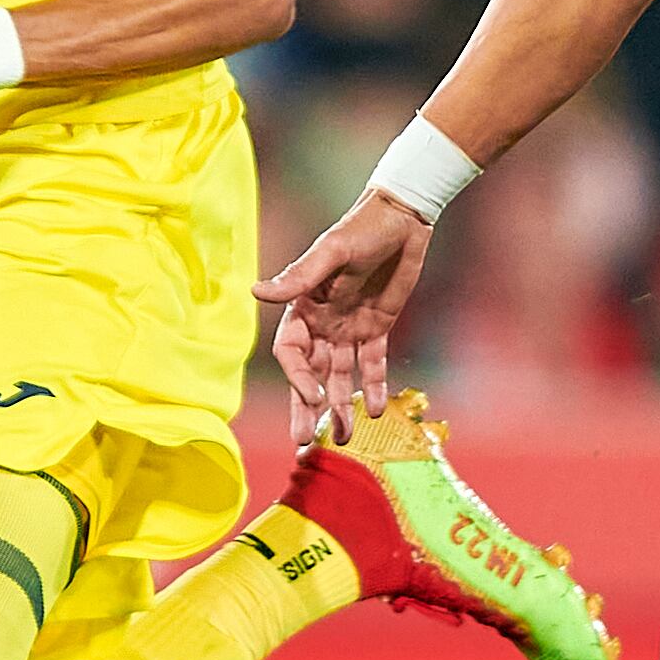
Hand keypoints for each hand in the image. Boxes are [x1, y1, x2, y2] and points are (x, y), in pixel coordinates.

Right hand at [254, 190, 436, 442]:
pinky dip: (375, 387)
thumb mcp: (330, 252)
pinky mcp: (377, 328)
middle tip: (305, 442)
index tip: (312, 397)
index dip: (297, 377)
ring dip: (341, 407)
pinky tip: (377, 411)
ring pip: (340, 377)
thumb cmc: (361, 228)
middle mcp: (322, 323)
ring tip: (345, 438)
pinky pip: (372, 364)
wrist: (403, 218)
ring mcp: (349, 328)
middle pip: (310, 374)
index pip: (291, 352)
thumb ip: (298, 277)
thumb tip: (256, 292)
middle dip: (308, 408)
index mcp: (303, 306)